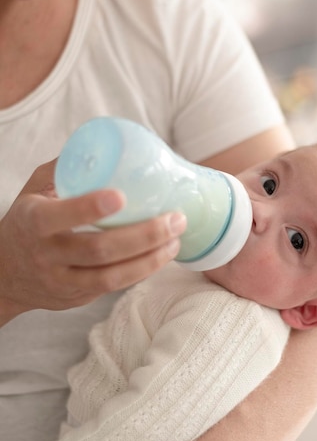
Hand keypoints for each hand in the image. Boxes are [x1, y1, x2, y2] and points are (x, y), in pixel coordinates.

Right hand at [0, 160, 186, 323]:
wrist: (4, 274)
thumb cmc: (27, 222)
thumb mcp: (34, 190)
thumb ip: (64, 168)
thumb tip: (103, 143)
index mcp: (33, 221)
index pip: (57, 217)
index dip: (88, 208)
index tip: (120, 196)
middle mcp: (46, 255)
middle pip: (98, 250)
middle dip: (142, 236)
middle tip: (174, 219)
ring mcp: (62, 280)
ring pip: (110, 277)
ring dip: (150, 259)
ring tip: (175, 240)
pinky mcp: (77, 297)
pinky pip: (113, 287)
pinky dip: (141, 272)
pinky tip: (161, 256)